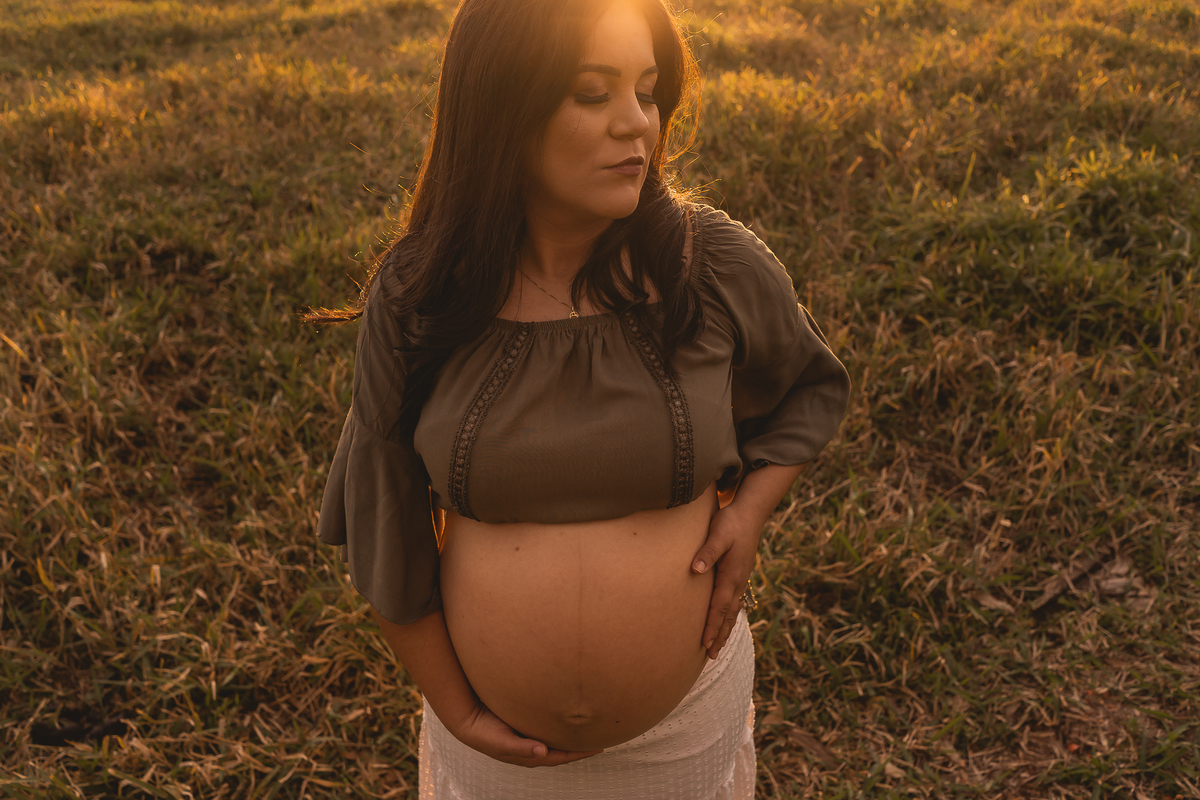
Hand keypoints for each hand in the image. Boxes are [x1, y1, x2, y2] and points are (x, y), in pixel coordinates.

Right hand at [450, 700, 604, 767]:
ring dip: (570, 737)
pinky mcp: (524, 726)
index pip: (561, 757)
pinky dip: (558, 726)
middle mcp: (532, 748)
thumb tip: (543, 752)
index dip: (579, 754)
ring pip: (555, 740)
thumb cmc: (485, 733)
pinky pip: (547, 728)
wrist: (468, 720)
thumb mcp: (502, 742)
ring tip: (587, 729)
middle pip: (562, 750)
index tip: (598, 748)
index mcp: (530, 755)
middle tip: (600, 738)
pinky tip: (564, 717)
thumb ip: (522, 747)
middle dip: (580, 747)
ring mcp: (528, 738)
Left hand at [691, 501, 760, 660]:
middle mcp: (738, 581)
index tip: (704, 644)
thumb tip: (695, 569)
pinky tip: (726, 621)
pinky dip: (730, 616)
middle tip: (711, 656)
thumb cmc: (731, 523)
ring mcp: (740, 579)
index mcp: (731, 576)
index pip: (719, 607)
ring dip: (725, 629)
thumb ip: (707, 552)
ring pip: (733, 610)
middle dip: (719, 636)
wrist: (750, 513)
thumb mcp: (718, 534)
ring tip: (718, 646)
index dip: (711, 626)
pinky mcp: (739, 574)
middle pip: (728, 615)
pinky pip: (735, 601)